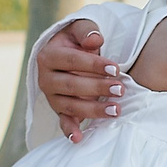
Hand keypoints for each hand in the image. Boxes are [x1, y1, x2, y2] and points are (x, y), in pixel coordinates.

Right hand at [37, 21, 118, 140]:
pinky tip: (79, 139)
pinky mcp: (59, 110)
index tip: (116, 68)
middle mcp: (45, 79)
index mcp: (48, 56)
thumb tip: (95, 40)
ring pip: (71, 106)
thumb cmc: (76, 40)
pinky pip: (63, 122)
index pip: (71, 61)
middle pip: (71, 85)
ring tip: (116, 110)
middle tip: (120, 89)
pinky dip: (70, 131)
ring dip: (93, 110)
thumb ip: (86, 30)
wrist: (67, 52)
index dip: (94, 65)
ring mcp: (52, 97)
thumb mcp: (79, 28)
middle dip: (97, 88)